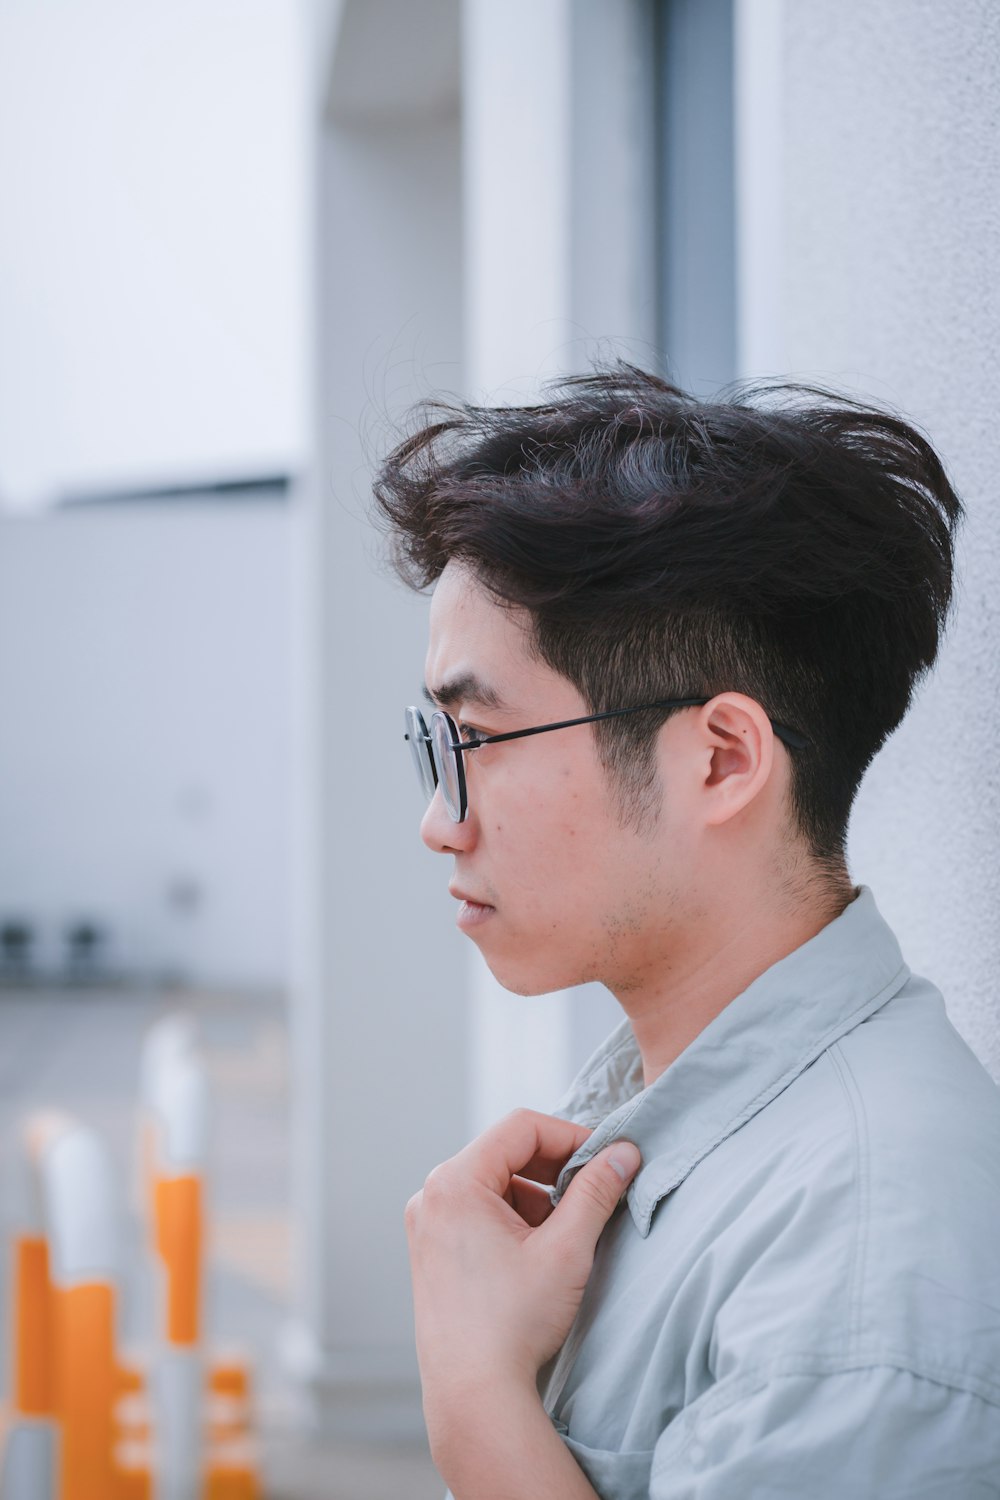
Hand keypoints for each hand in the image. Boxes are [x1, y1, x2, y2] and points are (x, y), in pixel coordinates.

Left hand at [404, 1108, 640, 1425]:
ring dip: (537, 1198)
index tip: (605, 1161)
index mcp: (455, 1182)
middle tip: (593, 1195)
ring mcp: (427, 1224)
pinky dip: (514, 1220)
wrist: (473, 1394)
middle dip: (554, 1171)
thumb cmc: (513, 1323)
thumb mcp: (566, 1249)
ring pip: (495, 1184)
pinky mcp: (432, 1250)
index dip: (571, 1136)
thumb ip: (597, 1192)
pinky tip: (539, 1256)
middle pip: (506, 1153)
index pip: (522, 1128)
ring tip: (566, 1236)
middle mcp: (432, 1196)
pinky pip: (479, 1212)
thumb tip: (624, 1154)